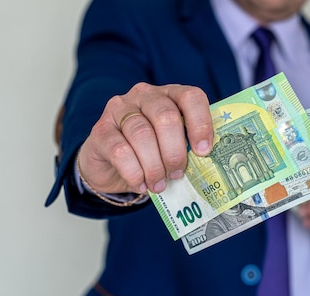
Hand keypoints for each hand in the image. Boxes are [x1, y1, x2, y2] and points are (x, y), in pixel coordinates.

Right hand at [77, 83, 213, 193]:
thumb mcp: (174, 147)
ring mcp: (120, 109)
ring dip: (154, 166)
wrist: (111, 165)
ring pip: (142, 134)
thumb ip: (189, 148)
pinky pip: (120, 150)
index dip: (201, 123)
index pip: (191, 97)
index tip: (204, 151)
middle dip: (175, 151)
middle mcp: (145, 95)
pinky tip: (141, 184)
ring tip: (159, 185)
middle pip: (166, 116)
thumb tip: (209, 167)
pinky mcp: (100, 129)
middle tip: (177, 174)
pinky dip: (134, 172)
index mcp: (171, 95)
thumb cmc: (151, 154)